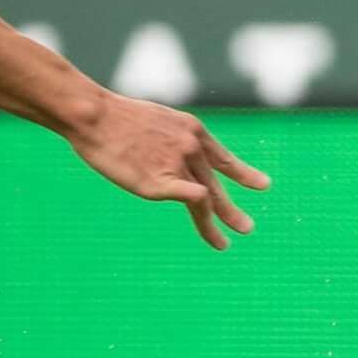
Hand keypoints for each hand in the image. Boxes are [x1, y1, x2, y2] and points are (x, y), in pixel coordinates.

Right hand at [67, 93, 270, 247]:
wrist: (94, 114)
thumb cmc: (115, 117)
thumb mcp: (156, 120)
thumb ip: (169, 139)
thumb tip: (168, 154)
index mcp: (192, 129)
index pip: (222, 158)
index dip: (243, 174)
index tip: (263, 185)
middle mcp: (191, 146)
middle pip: (216, 184)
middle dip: (230, 210)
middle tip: (246, 228)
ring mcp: (178, 163)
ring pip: (206, 198)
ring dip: (216, 222)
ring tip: (225, 242)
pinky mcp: (160, 181)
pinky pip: (192, 197)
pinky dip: (202, 212)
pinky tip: (211, 231)